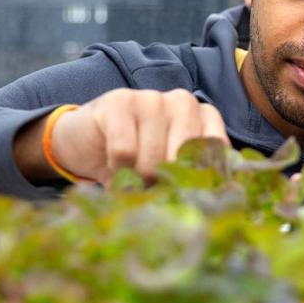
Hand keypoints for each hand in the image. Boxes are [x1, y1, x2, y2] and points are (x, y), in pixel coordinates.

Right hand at [49, 88, 228, 185]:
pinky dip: (117, 168)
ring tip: (130, 175)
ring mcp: (152, 98)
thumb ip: (191, 177)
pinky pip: (125, 150)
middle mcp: (184, 102)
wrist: (85, 143)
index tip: (186, 196)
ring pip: (153, 157)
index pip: (217, 150)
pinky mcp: (120, 101)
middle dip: (165, 182)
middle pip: (184, 157)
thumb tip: (206, 205)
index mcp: (203, 116)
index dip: (200, 179)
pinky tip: (113, 164)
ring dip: (138, 177)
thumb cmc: (136, 160)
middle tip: (150, 187)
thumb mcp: (168, 170)